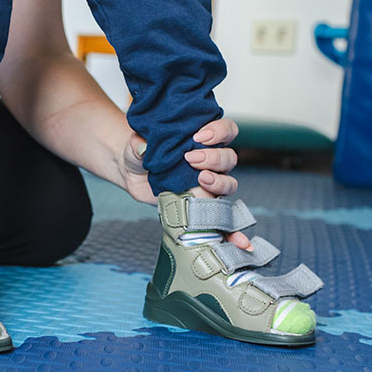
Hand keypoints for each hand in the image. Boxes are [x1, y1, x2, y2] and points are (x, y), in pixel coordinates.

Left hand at [118, 118, 251, 249]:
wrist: (132, 171)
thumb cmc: (141, 151)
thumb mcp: (137, 143)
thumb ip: (140, 143)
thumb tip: (143, 147)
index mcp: (203, 140)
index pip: (226, 130)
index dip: (219, 131)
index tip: (199, 136)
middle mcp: (211, 161)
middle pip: (228, 157)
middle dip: (213, 158)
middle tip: (191, 159)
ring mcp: (208, 183)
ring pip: (228, 183)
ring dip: (219, 183)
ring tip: (200, 181)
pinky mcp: (201, 204)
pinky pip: (223, 219)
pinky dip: (233, 231)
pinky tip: (239, 241)